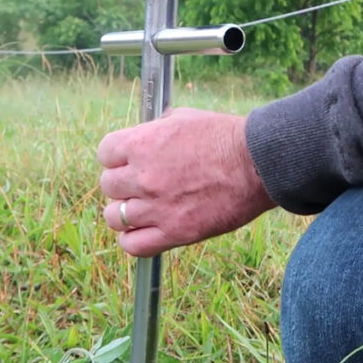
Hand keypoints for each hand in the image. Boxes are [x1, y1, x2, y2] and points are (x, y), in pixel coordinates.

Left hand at [97, 108, 276, 256]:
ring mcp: (155, 207)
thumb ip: (156, 129)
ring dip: (125, 212)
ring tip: (142, 209)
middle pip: (108, 186)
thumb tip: (145, 136)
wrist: (257, 164)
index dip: (117, 157)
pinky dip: (132, 239)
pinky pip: (133, 244)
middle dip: (123, 184)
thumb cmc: (224, 137)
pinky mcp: (173, 233)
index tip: (128, 161)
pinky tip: (143, 231)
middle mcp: (142, 176)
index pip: (105, 153)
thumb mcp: (184, 118)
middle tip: (142, 184)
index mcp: (141, 144)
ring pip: (114, 217)